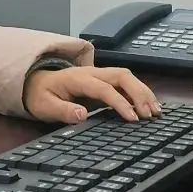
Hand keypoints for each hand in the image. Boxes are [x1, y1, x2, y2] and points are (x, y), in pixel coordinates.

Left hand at [23, 66, 160, 123]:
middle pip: (121, 75)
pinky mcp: (104, 81)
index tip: (132, 118)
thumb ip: (63, 111)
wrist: (36, 83)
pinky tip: (149, 106)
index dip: (120, 102)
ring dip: (143, 92)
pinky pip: (126, 82)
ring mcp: (99, 75)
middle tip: (150, 114)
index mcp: (78, 79)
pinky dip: (140, 92)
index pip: (104, 88)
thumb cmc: (41, 96)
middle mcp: (92, 73)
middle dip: (139, 93)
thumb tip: (82, 115)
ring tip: (156, 112)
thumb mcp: (45, 107)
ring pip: (127, 76)